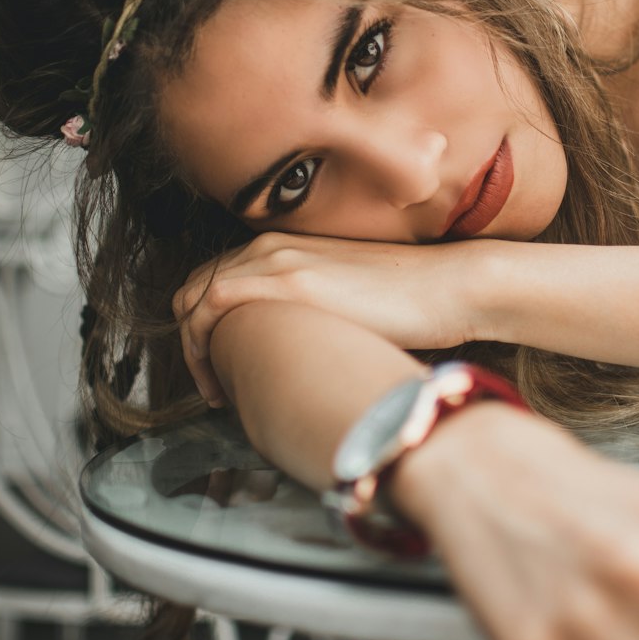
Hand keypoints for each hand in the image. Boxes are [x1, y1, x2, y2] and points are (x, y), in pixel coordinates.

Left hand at [173, 232, 486, 405]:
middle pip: (194, 290)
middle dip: (193, 341)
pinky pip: (209, 307)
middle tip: (213, 386)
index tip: (223, 369)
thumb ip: (311, 312)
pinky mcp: (286, 279)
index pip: (215, 283)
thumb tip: (296, 351)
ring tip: (215, 392)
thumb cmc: (411, 303)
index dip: (206, 329)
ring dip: (194, 349)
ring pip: (193, 299)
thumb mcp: (346, 301)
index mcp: (285, 248)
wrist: (446, 286)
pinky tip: (221, 385)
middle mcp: (271, 247)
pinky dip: (200, 346)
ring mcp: (275, 259)